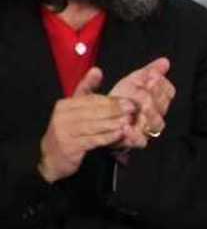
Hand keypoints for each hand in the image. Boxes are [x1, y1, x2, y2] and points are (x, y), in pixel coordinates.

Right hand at [37, 68, 137, 182]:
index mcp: (65, 105)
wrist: (52, 159)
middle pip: (93, 111)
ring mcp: (64, 132)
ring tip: (128, 121)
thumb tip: (97, 70)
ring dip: (113, 123)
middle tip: (133, 109)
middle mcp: (62, 117)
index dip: (111, 101)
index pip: (90, 100)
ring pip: (93, 125)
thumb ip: (86, 90)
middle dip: (115, 110)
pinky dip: (107, 136)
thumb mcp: (76, 110)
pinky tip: (119, 134)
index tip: (130, 101)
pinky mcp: (69, 147)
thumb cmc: (69, 132)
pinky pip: (92, 140)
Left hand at [108, 57, 174, 148]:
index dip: (161, 84)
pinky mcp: (136, 141)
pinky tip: (126, 126)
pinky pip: (140, 141)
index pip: (168, 92)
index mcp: (158, 99)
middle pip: (163, 106)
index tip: (153, 76)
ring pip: (156, 123)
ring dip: (150, 114)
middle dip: (155, 95)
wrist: (104, 117)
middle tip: (147, 86)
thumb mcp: (134, 81)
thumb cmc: (122, 98)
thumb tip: (165, 61)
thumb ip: (150, 71)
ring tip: (142, 106)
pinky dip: (134, 135)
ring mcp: (147, 128)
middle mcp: (156, 114)